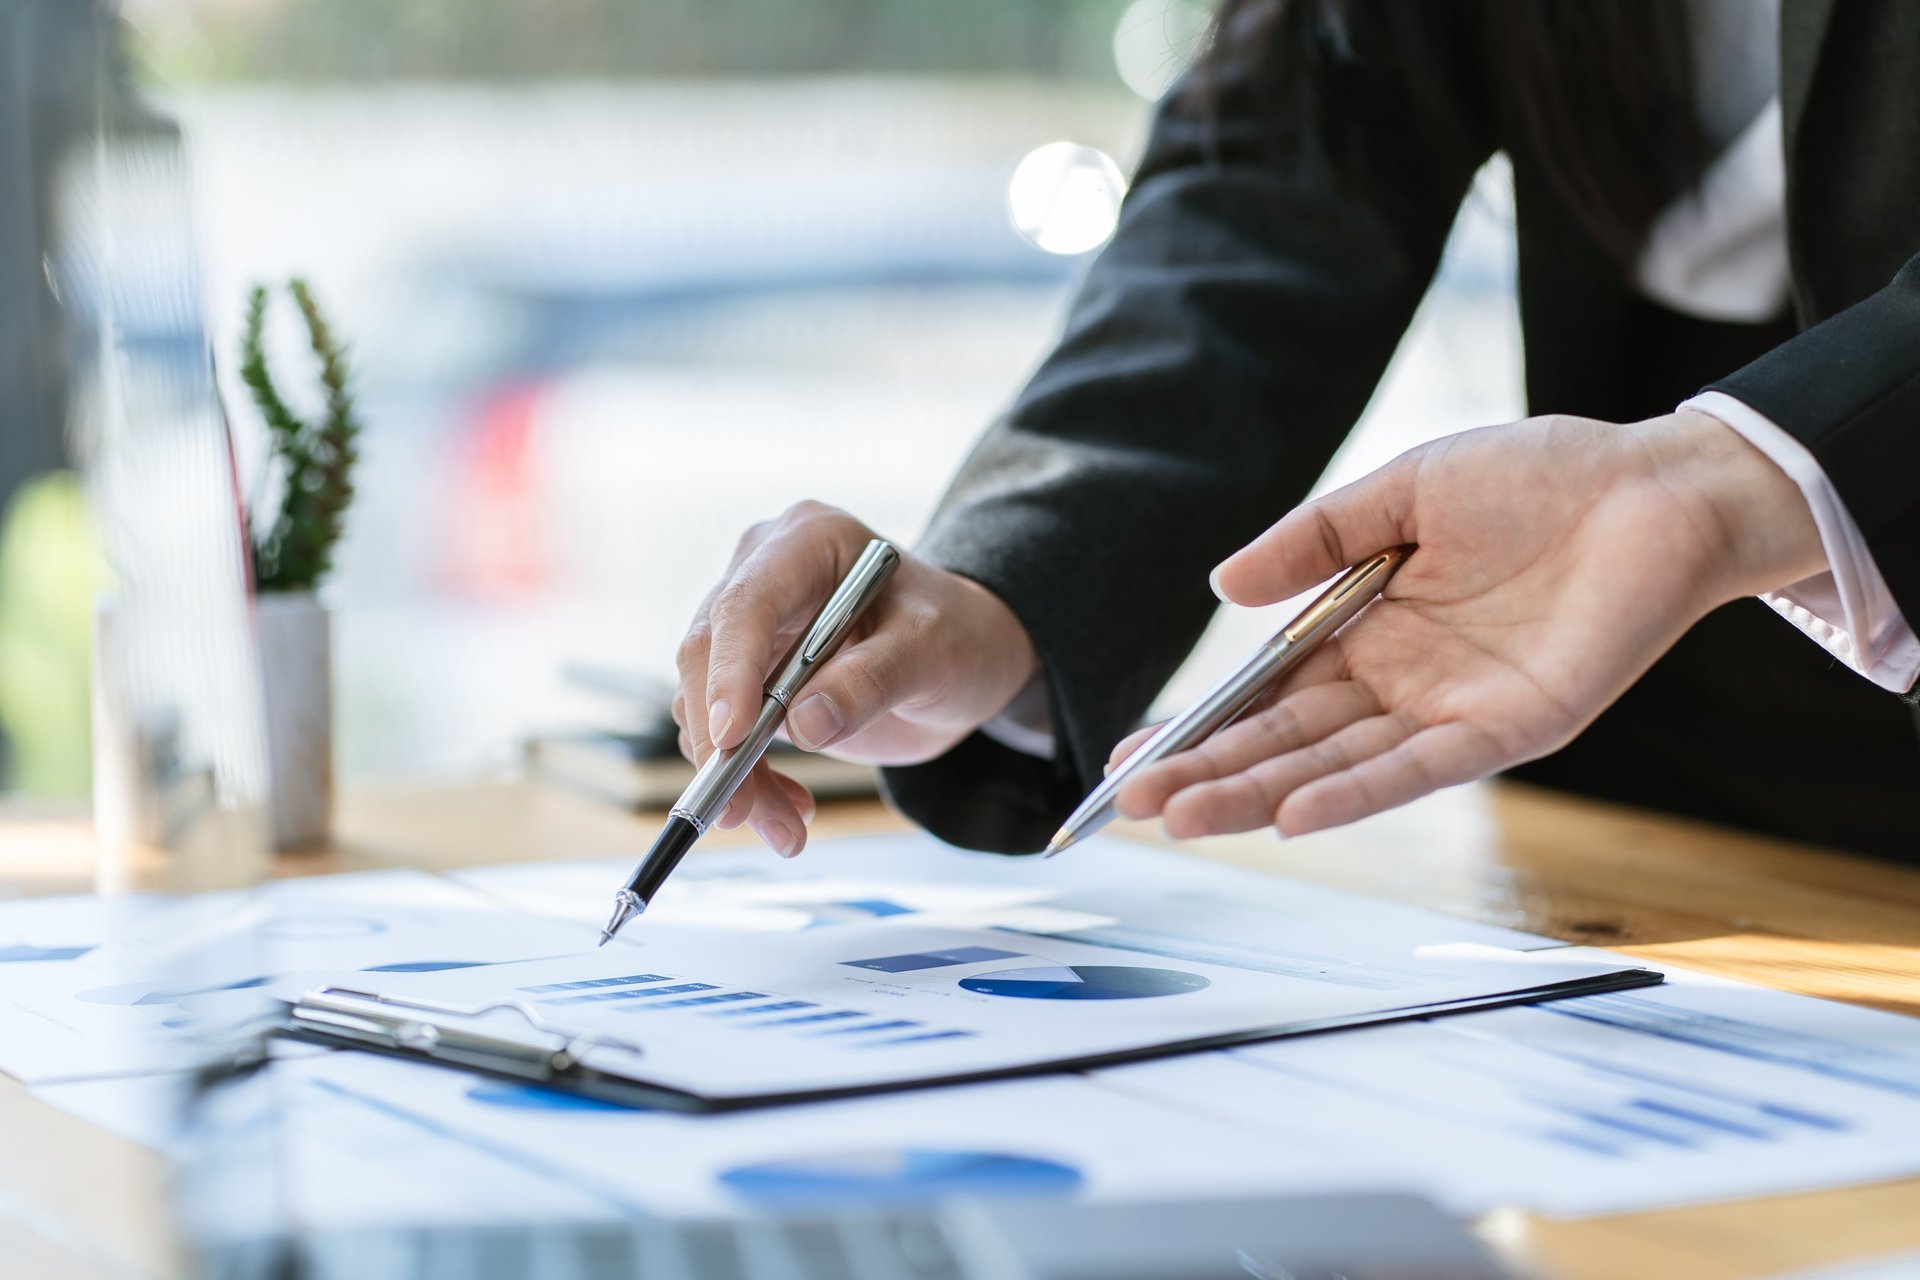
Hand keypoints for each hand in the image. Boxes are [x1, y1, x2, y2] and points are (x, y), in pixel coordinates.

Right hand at [675, 502, 1038, 856]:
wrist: (963, 657)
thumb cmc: (957, 633)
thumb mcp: (935, 651)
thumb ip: (874, 679)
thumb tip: (805, 723)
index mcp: (808, 541)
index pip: (747, 603)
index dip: (729, 670)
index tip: (732, 737)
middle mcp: (764, 574)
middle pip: (708, 654)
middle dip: (721, 740)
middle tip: (740, 810)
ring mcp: (752, 628)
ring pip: (706, 704)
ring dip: (736, 775)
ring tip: (786, 829)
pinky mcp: (748, 678)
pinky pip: (725, 733)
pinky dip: (749, 780)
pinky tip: (790, 807)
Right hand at [1112, 410, 1825, 838]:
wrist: (1656, 484)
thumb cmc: (1538, 477)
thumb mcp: (1403, 492)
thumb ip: (1314, 540)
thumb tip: (1221, 587)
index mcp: (1369, 630)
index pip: (1266, 694)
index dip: (1201, 727)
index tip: (1132, 760)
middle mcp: (1402, 684)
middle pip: (1288, 741)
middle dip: (1209, 775)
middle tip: (1132, 808)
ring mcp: (1453, 711)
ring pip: (1338, 765)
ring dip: (1260, 796)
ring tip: (1183, 822)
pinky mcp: (1512, 727)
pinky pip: (1423, 768)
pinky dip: (1359, 794)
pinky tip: (1295, 817)